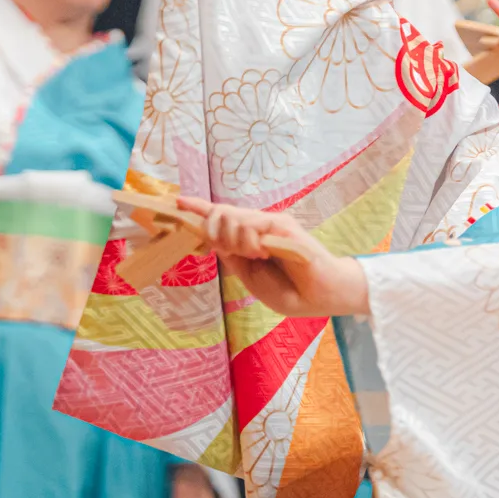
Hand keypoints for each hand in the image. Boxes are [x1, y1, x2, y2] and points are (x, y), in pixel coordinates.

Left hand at [177, 197, 368, 317]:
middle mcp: (259, 225)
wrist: (320, 296)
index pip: (222, 217)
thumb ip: (233, 257)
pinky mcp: (282, 224)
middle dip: (214, 233)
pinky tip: (261, 253)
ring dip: (235, 242)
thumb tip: (214, 240)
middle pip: (220, 214)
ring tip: (257, 257)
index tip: (178, 201)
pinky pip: (250, 225)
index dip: (199, 209)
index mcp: (251, 238)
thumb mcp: (250, 276)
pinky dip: (248, 241)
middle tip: (234, 253)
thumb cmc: (289, 289)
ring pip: (231, 219)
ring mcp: (271, 222)